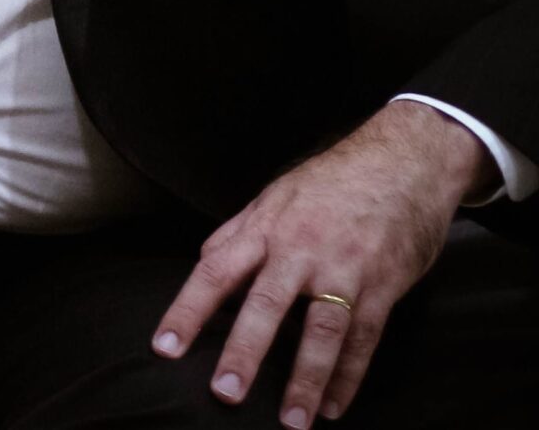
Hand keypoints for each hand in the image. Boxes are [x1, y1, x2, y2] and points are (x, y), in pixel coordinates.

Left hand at [151, 101, 494, 426]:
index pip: (215, 271)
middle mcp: (300, 251)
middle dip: (244, 351)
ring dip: (305, 379)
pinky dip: (349, 376)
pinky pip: (364, 339)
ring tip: (290, 420)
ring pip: (320, 330)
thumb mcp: (273, 196)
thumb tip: (204, 262)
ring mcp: (343, 271)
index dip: (188, 310)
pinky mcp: (382, 287)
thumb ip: (237, 233)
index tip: (164, 346)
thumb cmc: (329, 182)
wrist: (403, 164)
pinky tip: (333, 407)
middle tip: (225, 393)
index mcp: (264, 229)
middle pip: (266, 305)